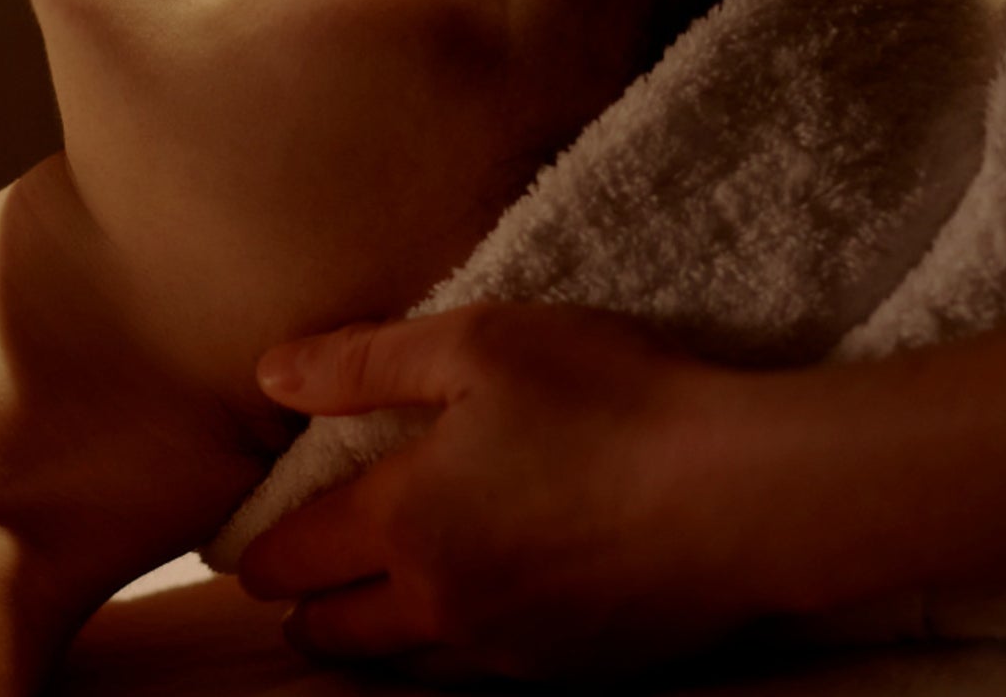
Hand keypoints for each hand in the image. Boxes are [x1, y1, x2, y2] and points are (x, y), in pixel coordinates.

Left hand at [236, 302, 777, 683]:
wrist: (746, 496)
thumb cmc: (618, 402)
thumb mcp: (484, 343)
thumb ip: (366, 361)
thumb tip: (271, 372)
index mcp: (404, 519)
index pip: (288, 558)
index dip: (261, 546)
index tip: (258, 533)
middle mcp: (439, 603)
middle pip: (330, 633)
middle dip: (308, 605)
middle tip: (316, 567)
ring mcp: (504, 652)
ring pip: (401, 667)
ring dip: (380, 636)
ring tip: (393, 592)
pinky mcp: (569, 677)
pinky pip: (479, 681)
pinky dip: (459, 651)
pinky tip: (489, 608)